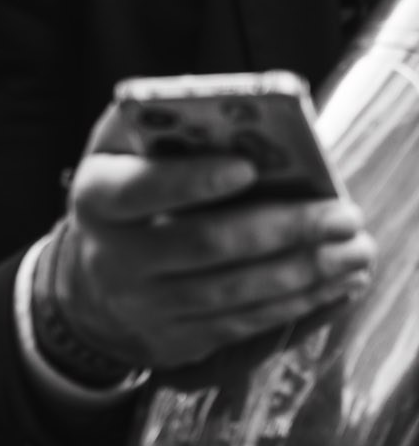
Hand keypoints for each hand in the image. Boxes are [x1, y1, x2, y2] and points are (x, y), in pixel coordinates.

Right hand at [51, 148, 374, 371]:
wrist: (90, 287)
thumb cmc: (123, 198)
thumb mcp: (116, 155)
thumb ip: (150, 126)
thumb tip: (213, 104)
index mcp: (96, 199)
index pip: (138, 191)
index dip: (191, 181)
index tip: (248, 166)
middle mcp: (112, 258)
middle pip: (202, 244)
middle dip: (280, 229)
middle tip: (343, 215)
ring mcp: (143, 306)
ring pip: (231, 292)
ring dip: (302, 271)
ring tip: (355, 250)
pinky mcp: (174, 341)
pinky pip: (241, 324)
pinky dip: (296, 304)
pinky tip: (336, 284)